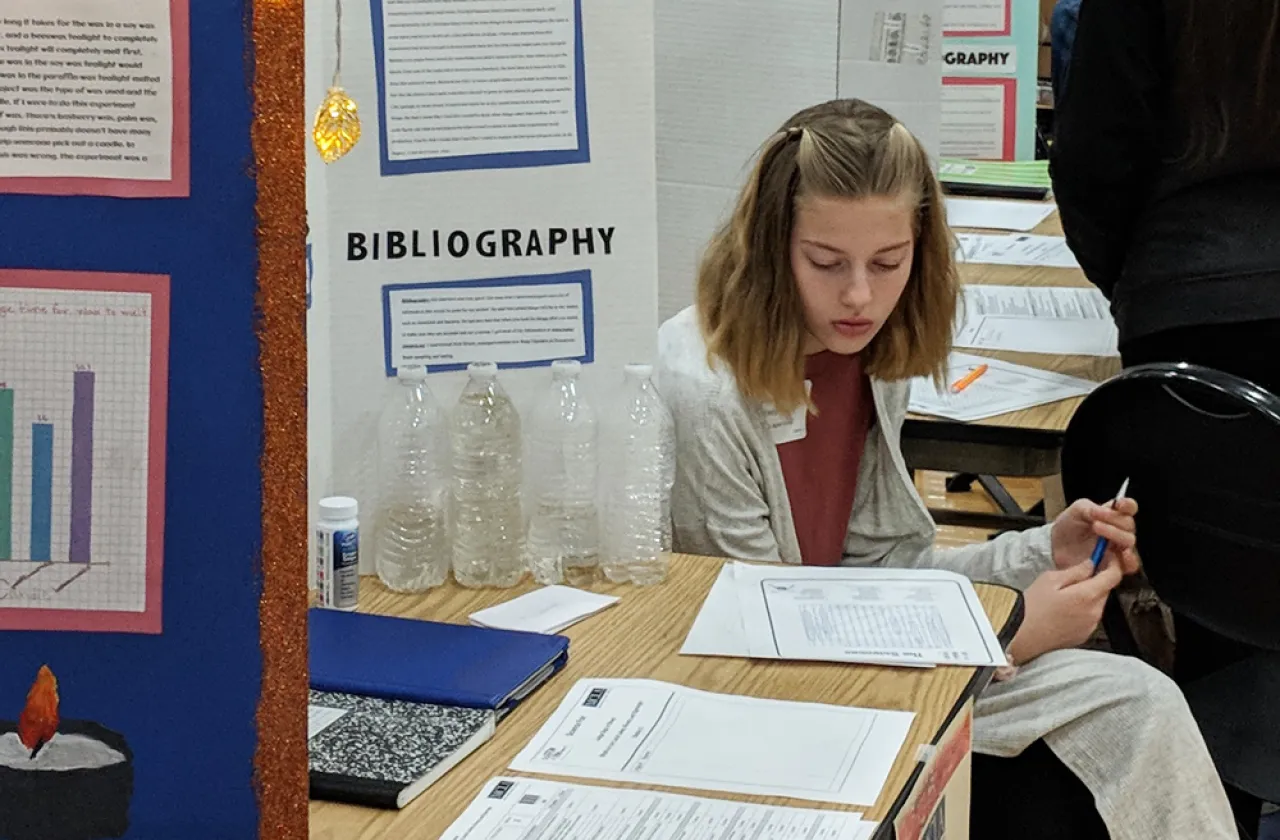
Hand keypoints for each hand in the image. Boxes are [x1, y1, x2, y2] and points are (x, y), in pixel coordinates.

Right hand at [1008, 560, 1122, 664]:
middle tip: (1077, 574)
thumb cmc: (1030, 608)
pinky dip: (1082, 611)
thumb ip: (1075, 571)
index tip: (1107, 557)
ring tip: (1064, 594)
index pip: (1113, 576)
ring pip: (1097, 604)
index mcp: (1087, 596)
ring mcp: (1089, 627)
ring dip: (1088, 596)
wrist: (1020, 636)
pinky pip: (1089, 618)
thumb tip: (1090, 565)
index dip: (1113, 563)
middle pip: (1105, 590)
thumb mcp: (1049, 579)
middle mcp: (1094, 613)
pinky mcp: (1082, 636)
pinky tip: (1063, 610)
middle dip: (1096, 580)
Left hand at [1051, 496, 1140, 575]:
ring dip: (1118, 536)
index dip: (1128, 505)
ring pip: (1129, 542)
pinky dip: (1130, 560)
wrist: (1055, 548)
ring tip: (1101, 535)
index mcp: (1112, 515)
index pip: (1128, 507)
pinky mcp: (1116, 565)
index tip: (1120, 504)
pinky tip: (1122, 554)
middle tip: (1095, 524)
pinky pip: (1131, 565)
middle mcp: (1119, 530)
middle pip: (1129, 525)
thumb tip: (1106, 510)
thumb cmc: (1068, 526)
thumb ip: (1091, 508)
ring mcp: (1118, 548)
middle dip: (1115, 521)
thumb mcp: (1077, 511)